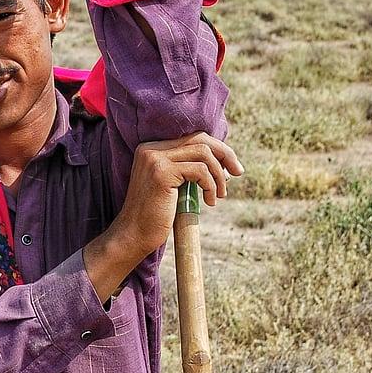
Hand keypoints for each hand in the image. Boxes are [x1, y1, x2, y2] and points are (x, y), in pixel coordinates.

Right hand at [83, 133, 243, 301]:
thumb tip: (223, 161)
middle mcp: (151, 149)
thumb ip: (188, 169)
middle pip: (200, 139)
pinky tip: (209, 201)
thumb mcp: (173, 185)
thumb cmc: (155, 215)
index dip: (217, 149)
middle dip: (225, 154)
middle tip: (238, 172)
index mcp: (151, 149)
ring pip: (203, 153)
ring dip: (218, 175)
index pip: (193, 137)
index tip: (231, 168)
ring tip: (219, 195)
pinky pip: (200, 171)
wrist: (133, 234)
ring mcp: (155, 159)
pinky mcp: (161, 172)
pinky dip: (211, 185)